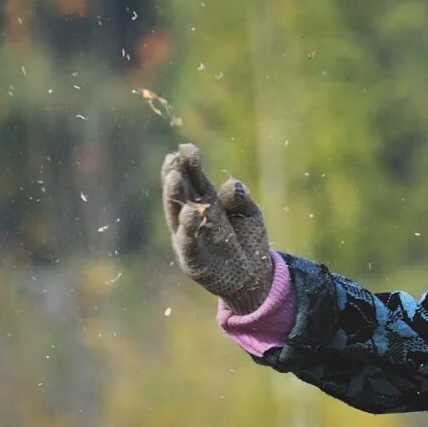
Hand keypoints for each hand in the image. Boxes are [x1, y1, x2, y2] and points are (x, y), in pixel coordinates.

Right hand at [161, 144, 273, 312]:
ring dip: (174, 198)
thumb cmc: (248, 240)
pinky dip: (187, 231)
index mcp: (205, 203)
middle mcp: (193, 219)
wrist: (254, 278)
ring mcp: (191, 240)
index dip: (190, 164)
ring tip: (175, 179)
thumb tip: (230, 184)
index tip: (186, 148)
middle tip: (173, 159)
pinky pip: (188, 245)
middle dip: (175, 176)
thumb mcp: (250, 214)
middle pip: (181, 195)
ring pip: (178, 217)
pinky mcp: (194, 262)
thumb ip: (241, 198)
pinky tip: (189, 214)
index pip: (194, 181)